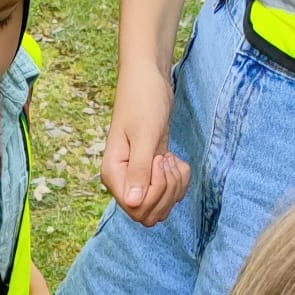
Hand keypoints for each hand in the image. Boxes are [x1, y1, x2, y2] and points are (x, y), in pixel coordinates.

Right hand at [102, 67, 190, 224]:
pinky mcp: (153, 173)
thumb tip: (134, 203)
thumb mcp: (144, 135)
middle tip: (167, 160)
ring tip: (172, 158)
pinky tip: (176, 159)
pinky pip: (169, 193)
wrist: (149, 79)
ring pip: (160, 207)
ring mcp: (138, 179)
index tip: (159, 160)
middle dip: (166, 192)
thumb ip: (139, 170)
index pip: (135, 208)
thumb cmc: (143, 101)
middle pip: (148, 214)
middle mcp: (123, 182)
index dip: (154, 192)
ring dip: (174, 187)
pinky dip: (180, 180)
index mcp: (114, 175)